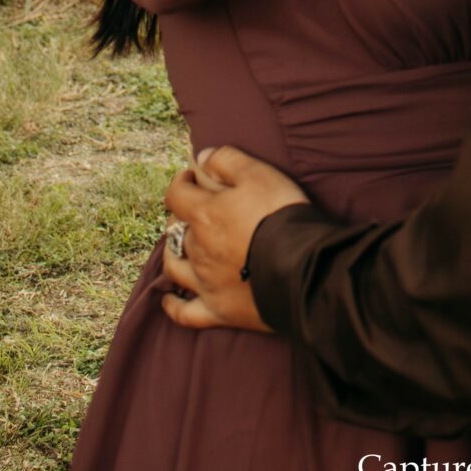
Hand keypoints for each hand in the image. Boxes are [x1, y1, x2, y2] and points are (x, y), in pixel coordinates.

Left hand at [160, 145, 310, 333]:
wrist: (301, 267)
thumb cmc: (279, 214)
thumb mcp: (258, 173)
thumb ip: (226, 160)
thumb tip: (201, 158)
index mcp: (204, 214)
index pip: (177, 194)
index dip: (181, 182)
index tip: (191, 177)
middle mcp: (198, 249)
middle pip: (177, 230)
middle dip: (183, 217)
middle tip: (197, 209)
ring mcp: (205, 283)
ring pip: (175, 268)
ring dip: (173, 254)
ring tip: (180, 246)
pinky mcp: (218, 311)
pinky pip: (185, 313)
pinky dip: (174, 306)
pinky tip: (170, 300)